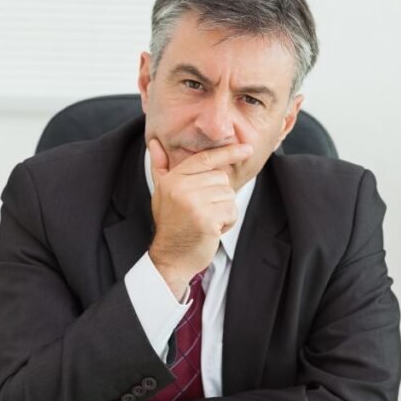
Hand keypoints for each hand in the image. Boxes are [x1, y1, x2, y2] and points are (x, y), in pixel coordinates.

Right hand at [147, 138, 252, 299]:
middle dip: (219, 196)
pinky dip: (227, 222)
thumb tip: (153, 143)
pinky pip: (232, 211)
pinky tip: (212, 230)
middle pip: (221, 179)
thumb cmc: (171, 224)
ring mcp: (193, 203)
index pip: (205, 159)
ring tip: (207, 221)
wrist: (171, 257)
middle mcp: (181, 188)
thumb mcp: (162, 192)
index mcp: (173, 179)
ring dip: (224, 210)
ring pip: (229, 195)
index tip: (246, 149)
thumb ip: (160, 167)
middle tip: (203, 212)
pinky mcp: (207, 219)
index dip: (228, 152)